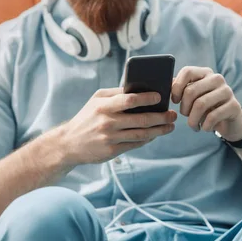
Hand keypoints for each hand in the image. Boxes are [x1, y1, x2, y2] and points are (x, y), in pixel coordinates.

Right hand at [61, 88, 177, 165]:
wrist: (68, 143)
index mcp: (103, 106)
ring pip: (141, 134)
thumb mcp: (96, 101)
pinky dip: (148, 139)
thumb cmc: (86, 118)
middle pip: (141, 119)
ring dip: (159, 130)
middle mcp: (107, 122)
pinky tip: (155, 134)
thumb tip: (139, 89)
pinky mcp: (112, 151)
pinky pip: (135, 144)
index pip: (129, 100)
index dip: (147, 98)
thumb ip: (115, 94)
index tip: (160, 96)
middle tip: (172, 114)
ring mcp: (110, 138)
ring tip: (170, 126)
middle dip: (160, 117)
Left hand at [171, 66, 241, 141]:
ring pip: (201, 104)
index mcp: (205, 73)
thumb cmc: (206, 108)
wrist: (230, 122)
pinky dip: (205, 126)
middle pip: (191, 91)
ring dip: (193, 120)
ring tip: (193, 125)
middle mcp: (217, 79)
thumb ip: (180, 88)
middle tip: (185, 116)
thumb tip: (164, 85)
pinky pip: (212, 116)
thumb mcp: (193, 97)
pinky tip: (205, 128)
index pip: (187, 72)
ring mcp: (227, 91)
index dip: (177, 87)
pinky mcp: (234, 106)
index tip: (175, 101)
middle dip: (184, 108)